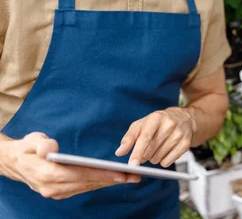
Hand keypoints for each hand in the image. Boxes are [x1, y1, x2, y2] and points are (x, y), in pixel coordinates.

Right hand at [0, 132, 139, 199]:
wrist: (15, 163)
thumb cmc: (27, 148)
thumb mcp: (32, 141)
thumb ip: (42, 144)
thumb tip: (49, 149)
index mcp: (45, 174)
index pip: (79, 175)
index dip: (100, 175)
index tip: (120, 174)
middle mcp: (51, 187)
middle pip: (87, 183)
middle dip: (112, 180)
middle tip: (134, 175)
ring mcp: (55, 193)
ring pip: (87, 187)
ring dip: (109, 183)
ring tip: (130, 177)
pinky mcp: (59, 193)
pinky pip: (83, 188)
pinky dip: (99, 183)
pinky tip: (114, 179)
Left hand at [115, 107, 196, 167]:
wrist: (183, 118)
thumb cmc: (158, 122)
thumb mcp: (141, 125)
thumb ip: (129, 138)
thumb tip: (119, 152)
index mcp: (156, 118)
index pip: (145, 138)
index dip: (137, 152)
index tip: (132, 165)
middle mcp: (169, 125)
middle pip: (150, 151)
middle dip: (144, 155)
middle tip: (146, 148)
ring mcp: (179, 134)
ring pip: (158, 158)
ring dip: (154, 158)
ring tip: (158, 147)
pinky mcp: (186, 143)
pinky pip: (168, 162)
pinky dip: (163, 161)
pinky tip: (166, 151)